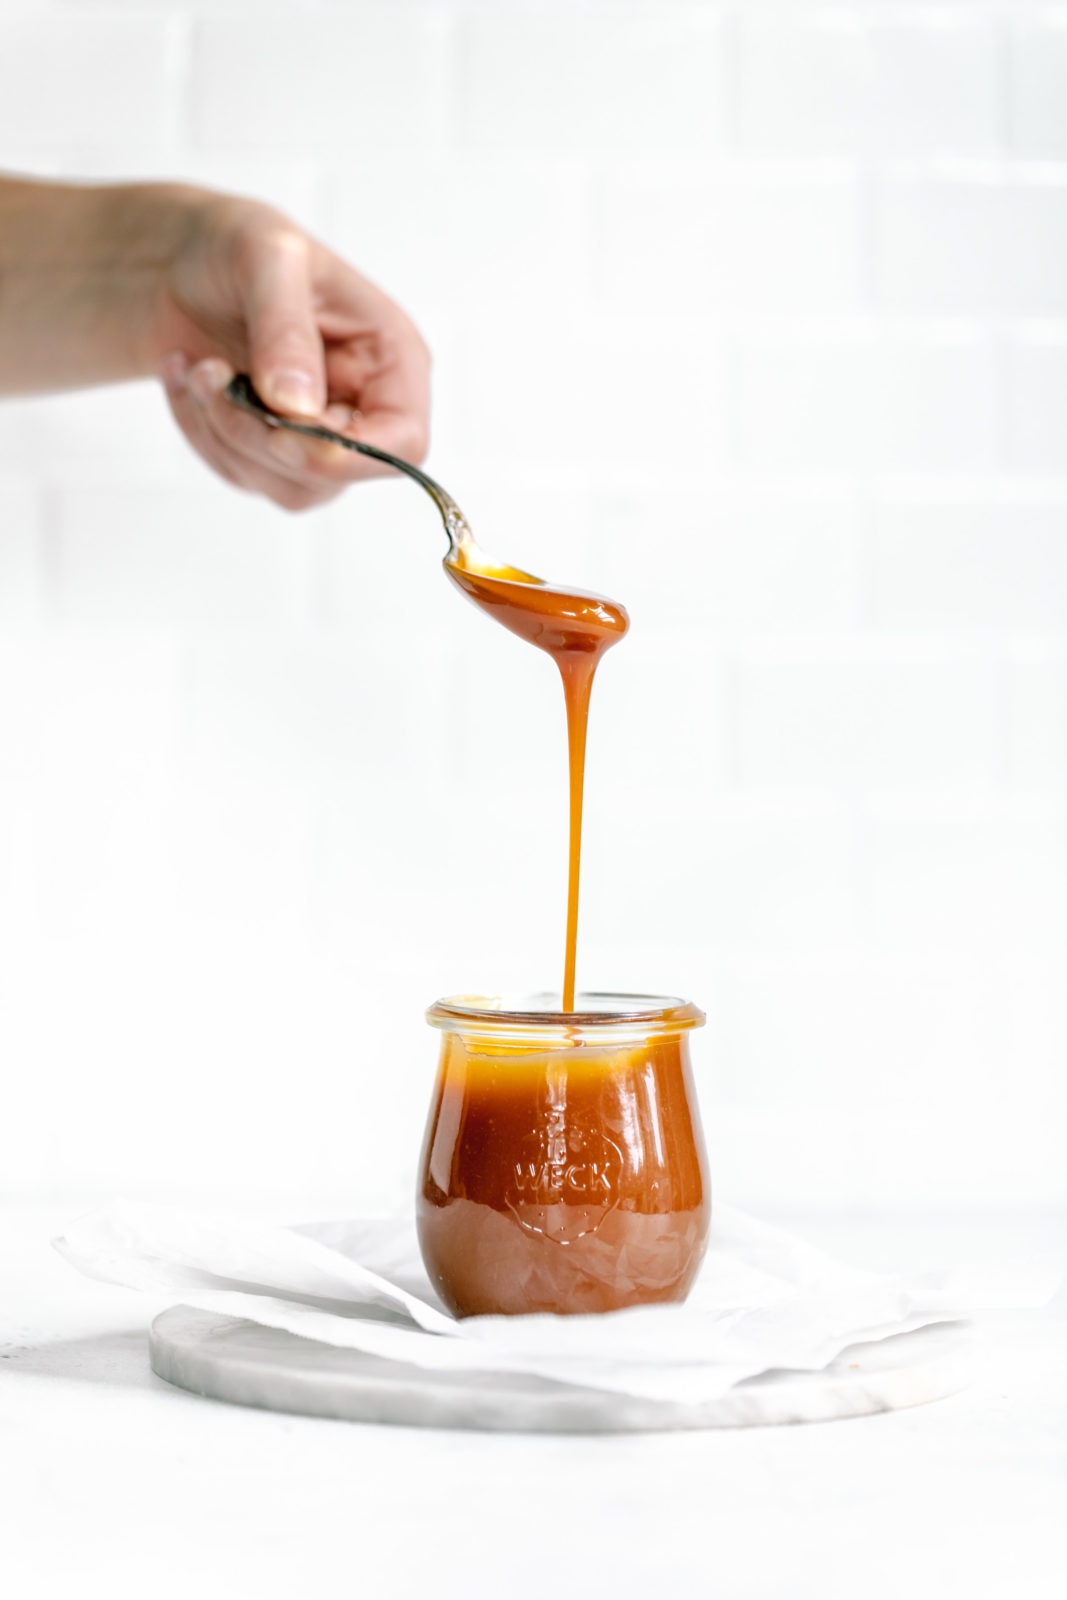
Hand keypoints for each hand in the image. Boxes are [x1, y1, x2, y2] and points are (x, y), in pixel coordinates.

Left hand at [153, 191, 430, 510]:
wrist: (181, 261)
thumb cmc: (236, 245)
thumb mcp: (264, 256)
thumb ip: (286, 329)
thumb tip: (299, 406)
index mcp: (391, 358)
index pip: (403, 441)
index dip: (348, 454)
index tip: (280, 430)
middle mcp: (366, 406)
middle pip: (336, 473)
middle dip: (261, 435)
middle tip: (214, 375)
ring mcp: (321, 436)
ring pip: (287, 487)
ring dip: (225, 434)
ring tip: (199, 369)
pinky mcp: (275, 453)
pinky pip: (243, 476)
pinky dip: (203, 433)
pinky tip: (191, 379)